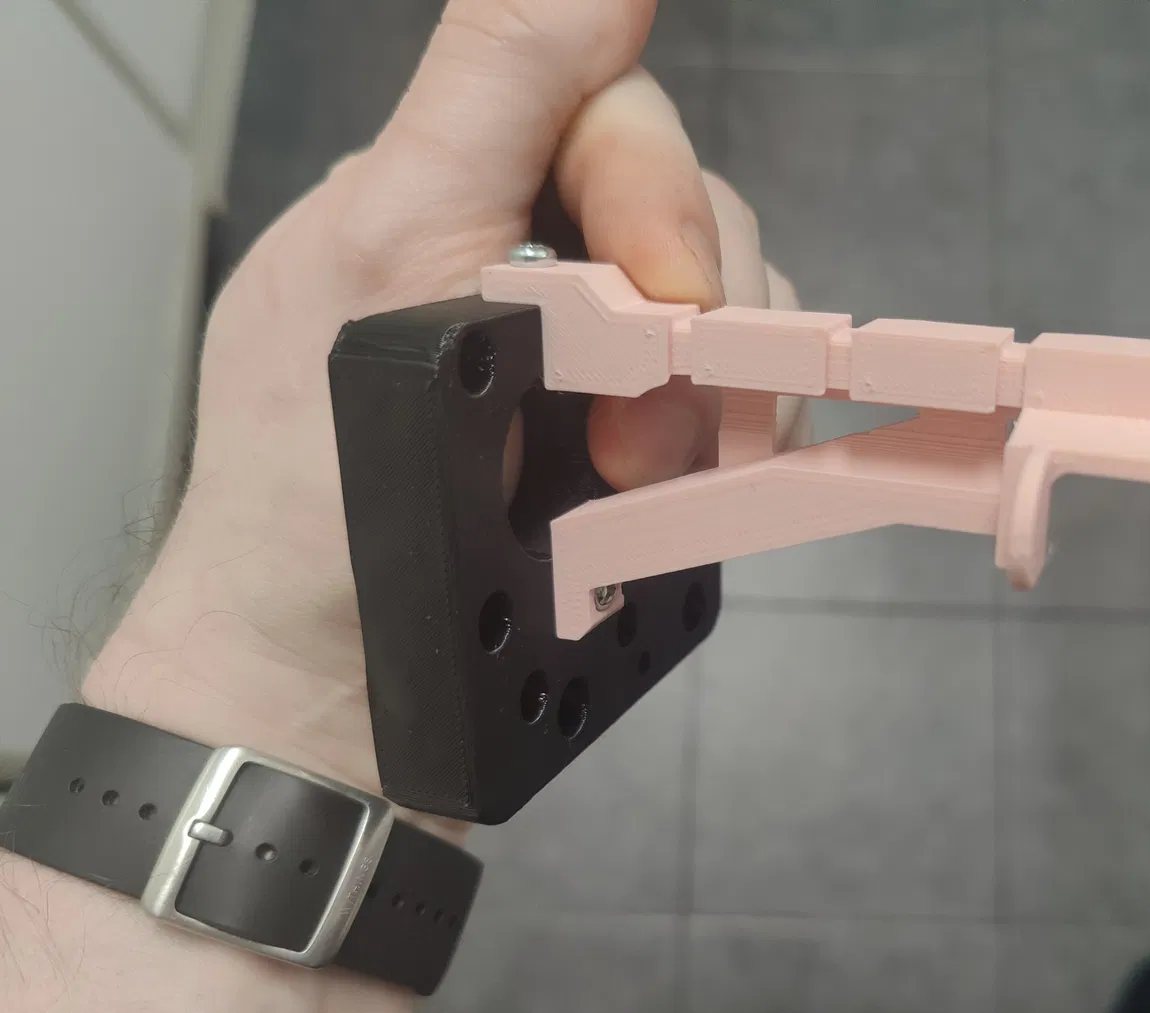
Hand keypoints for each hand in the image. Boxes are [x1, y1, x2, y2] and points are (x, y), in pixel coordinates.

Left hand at [81, 0, 791, 801]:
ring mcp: (594, 359)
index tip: (658, 299)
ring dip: (716, 399)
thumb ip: (494, 84)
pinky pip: (741, 394)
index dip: (649, 191)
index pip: (604, 106)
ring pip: (732, 304)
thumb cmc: (315, 501)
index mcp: (449, 190)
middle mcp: (530, 259)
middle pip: (687, 208)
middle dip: (686, 326)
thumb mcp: (383, 256)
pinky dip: (736, 441)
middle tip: (629, 445)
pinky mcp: (643, 440)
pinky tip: (678, 498)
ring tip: (641, 491)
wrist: (329, 698)